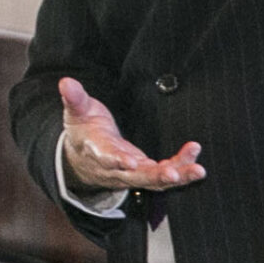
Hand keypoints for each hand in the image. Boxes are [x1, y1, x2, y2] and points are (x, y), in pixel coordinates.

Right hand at [59, 78, 204, 192]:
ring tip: (198, 171)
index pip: (106, 157)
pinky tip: (195, 160)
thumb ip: (75, 98)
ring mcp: (131, 173)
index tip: (129, 162)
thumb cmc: (83, 131)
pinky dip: (181, 169)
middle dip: (156, 175)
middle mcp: (115, 168)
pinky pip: (164, 175)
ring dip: (177, 176)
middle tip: (173, 173)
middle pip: (136, 175)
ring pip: (154, 180)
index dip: (116, 160)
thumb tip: (65, 82)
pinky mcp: (144, 172)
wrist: (83, 159)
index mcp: (96, 150)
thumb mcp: (76, 113)